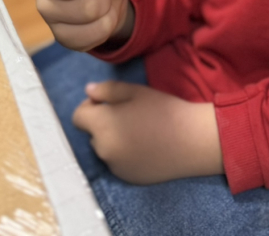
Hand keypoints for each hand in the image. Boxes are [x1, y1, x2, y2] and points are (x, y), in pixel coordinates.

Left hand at [73, 82, 223, 183]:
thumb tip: (88, 92)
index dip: (90, 106)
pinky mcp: (127, 178)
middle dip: (103, 123)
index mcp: (102, 125)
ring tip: (138, 131)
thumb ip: (106, 90)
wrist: (191, 140)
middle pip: (92, 133)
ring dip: (112, 139)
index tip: (108, 102)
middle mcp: (103, 150)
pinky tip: (143, 146)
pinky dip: (123, 154)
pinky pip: (116, 162)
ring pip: (104, 148)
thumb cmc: (163, 110)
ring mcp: (114, 167)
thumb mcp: (134, 91)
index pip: (78, 117)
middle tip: (128, 115)